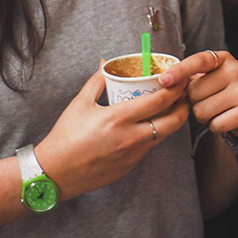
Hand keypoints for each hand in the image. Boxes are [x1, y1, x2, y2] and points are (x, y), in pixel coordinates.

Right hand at [35, 63, 189, 200]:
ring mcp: (133, 155)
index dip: (176, 88)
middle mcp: (131, 137)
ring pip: (163, 135)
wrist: (54, 174)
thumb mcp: (80, 104)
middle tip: (184, 95)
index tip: (182, 79)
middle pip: (173, 121)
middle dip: (184, 106)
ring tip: (170, 108)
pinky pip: (148, 148)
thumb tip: (106, 63)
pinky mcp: (130, 166)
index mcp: (120, 118)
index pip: (161, 100)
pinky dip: (153, 135)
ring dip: (171, 121)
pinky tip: (149, 126)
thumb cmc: (65, 137)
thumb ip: (97, 81)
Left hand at [159, 49, 237, 142]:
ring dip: (204, 117)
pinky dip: (216, 127)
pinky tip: (226, 120)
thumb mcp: (212, 79)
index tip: (164, 81)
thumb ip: (192, 78)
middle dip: (195, 102)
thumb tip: (165, 83)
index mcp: (224, 59)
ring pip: (202, 110)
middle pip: (194, 92)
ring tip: (218, 111)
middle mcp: (237, 70)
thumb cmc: (225, 95)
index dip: (179, 71)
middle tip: (210, 102)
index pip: (198, 61)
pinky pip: (216, 124)